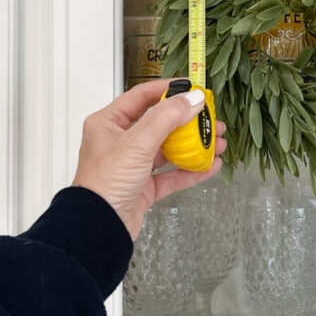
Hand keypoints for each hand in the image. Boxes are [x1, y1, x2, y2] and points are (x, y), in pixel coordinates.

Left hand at [71, 79, 226, 240]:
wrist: (98, 227)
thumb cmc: (104, 184)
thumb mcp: (137, 142)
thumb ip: (167, 117)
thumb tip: (192, 99)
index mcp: (108, 123)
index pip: (142, 97)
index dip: (168, 89)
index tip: (192, 87)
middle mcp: (120, 142)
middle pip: (160, 123)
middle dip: (188, 121)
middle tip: (210, 118)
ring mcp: (133, 165)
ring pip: (169, 149)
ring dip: (194, 145)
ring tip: (217, 141)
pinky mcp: (143, 187)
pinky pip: (172, 174)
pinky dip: (191, 170)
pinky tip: (210, 165)